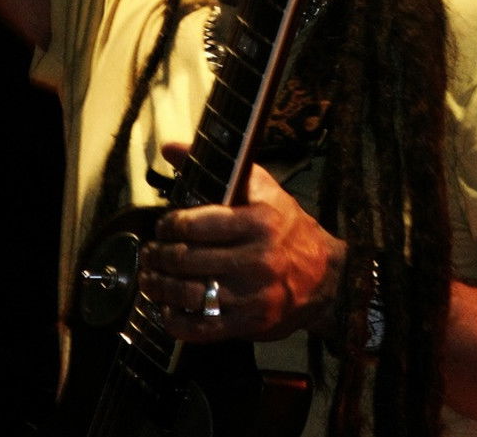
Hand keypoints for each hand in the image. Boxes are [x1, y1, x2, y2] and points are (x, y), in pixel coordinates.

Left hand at [138, 143, 345, 343]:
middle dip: (158, 255)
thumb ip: (217, 168)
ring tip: (149, 278)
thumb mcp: (261, 188)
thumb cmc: (288, 228)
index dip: (170, 225)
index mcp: (258, 222)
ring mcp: (252, 296)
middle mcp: (256, 259)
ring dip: (159, 286)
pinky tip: (167, 309)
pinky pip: (201, 328)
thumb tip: (170, 147)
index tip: (163, 225)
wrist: (326, 279)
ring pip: (189, 294)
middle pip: (186, 259)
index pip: (195, 224)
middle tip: (150, 251)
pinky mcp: (249, 325)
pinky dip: (176, 320)